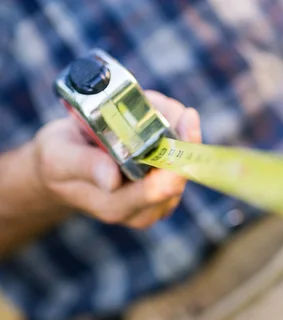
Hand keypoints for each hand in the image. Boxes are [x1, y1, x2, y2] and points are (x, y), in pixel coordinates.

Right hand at [33, 91, 200, 228]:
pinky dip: (177, 136)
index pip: (158, 189)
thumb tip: (111, 180)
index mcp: (114, 205)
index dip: (177, 155)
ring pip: (186, 165)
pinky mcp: (165, 189)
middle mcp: (141, 210)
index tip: (187, 119)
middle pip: (180, 175)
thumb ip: (84, 166)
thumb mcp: (59, 157)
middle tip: (174, 110)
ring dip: (178, 134)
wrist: (63, 166)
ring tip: (154, 111)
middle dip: (181, 138)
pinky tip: (159, 121)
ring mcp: (157, 202)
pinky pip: (184, 161)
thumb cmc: (59, 158)